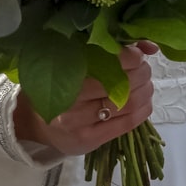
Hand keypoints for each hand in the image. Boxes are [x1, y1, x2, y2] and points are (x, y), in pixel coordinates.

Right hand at [14, 40, 157, 154]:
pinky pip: (127, 123)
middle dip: (141, 74)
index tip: (137, 54)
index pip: (106, 66)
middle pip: (120, 86)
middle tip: (144, 69)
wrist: (37, 122)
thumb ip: (106, 52)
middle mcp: (69, 102)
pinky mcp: (90, 140)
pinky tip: (144, 102)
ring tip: (146, 85)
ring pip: (127, 104)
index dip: (130, 59)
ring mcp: (79, 124)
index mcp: (63, 76)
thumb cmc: (59, 85)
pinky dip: (143, 110)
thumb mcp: (74, 64)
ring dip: (145, 91)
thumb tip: (148, 46)